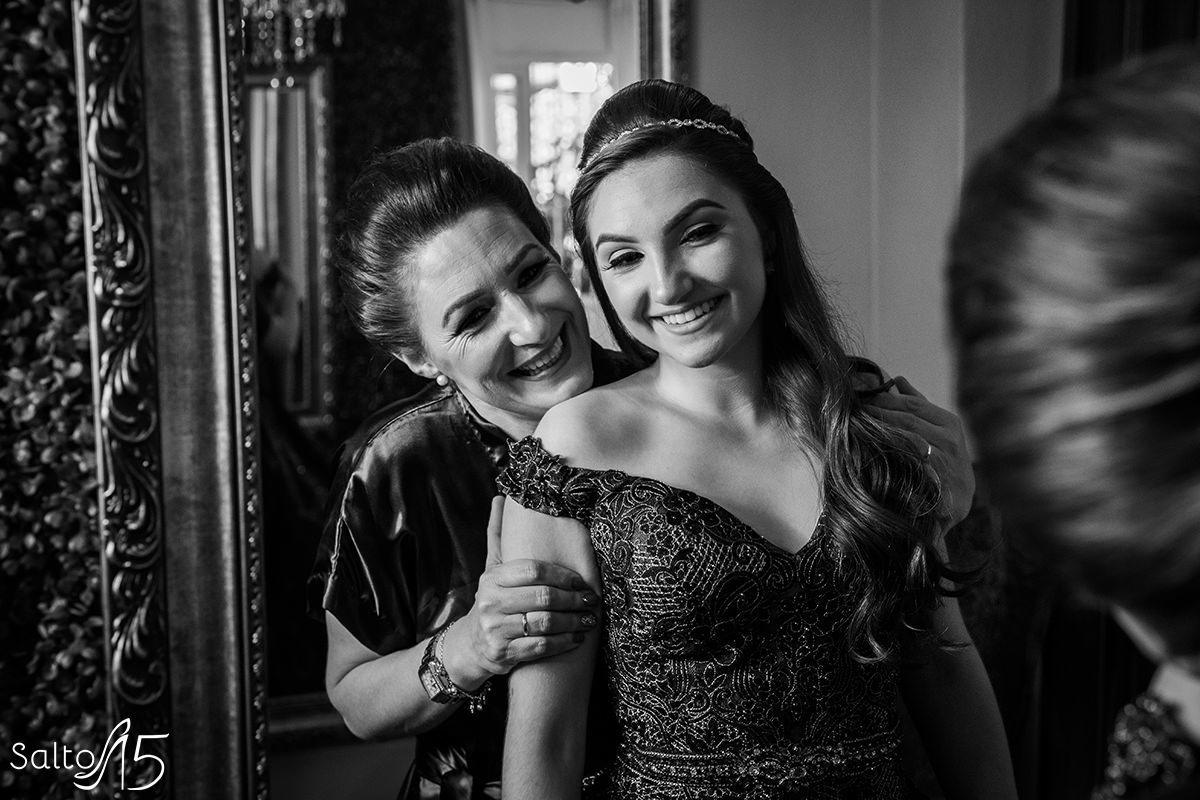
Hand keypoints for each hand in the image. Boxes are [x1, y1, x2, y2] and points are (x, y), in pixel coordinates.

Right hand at [447, 496, 599, 686]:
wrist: (470, 646)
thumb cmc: (492, 601)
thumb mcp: (492, 569)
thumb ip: (498, 535)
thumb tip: (501, 498)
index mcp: (492, 578)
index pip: (533, 570)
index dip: (562, 575)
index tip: (581, 580)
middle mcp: (491, 602)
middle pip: (543, 597)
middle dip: (573, 599)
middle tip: (592, 601)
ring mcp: (496, 630)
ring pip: (544, 623)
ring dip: (573, 621)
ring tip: (589, 619)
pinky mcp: (503, 654)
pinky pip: (540, 647)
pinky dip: (563, 642)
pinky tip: (576, 638)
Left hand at [862, 376, 974, 525]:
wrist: (959, 501)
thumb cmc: (944, 461)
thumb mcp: (938, 431)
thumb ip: (919, 405)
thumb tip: (898, 380)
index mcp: (949, 422)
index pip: (912, 404)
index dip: (884, 398)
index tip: (862, 395)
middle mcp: (950, 438)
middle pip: (907, 417)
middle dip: (878, 411)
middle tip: (853, 407)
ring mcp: (945, 459)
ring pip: (906, 436)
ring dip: (880, 428)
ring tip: (857, 423)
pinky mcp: (937, 479)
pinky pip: (909, 459)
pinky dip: (889, 450)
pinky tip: (870, 447)